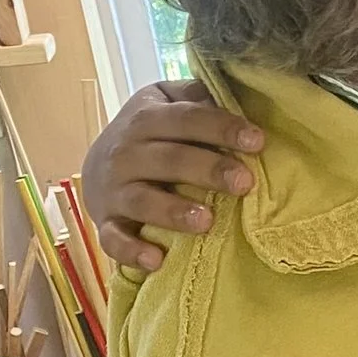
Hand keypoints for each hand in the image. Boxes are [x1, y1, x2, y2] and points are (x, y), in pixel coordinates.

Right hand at [83, 81, 263, 272]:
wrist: (99, 163)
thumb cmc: (152, 133)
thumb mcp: (168, 104)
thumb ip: (199, 99)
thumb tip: (244, 96)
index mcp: (146, 117)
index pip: (185, 118)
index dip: (221, 127)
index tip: (258, 140)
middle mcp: (126, 152)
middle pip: (168, 158)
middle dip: (208, 169)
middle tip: (245, 183)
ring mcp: (114, 189)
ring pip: (141, 200)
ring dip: (173, 211)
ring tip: (207, 221)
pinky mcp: (107, 222)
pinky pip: (114, 239)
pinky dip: (131, 250)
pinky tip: (156, 260)